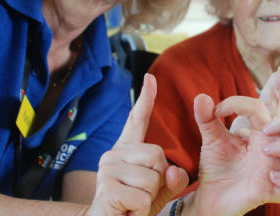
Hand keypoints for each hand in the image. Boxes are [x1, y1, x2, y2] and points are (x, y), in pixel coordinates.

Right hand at [88, 74, 188, 215]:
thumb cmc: (134, 207)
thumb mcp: (159, 191)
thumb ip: (173, 179)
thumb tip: (172, 171)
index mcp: (127, 150)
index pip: (137, 120)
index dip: (145, 99)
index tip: (151, 77)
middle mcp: (114, 154)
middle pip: (157, 154)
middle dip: (159, 179)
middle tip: (142, 194)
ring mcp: (107, 170)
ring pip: (152, 178)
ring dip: (150, 198)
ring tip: (134, 204)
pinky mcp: (106, 189)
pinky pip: (143, 196)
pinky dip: (142, 209)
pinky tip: (129, 211)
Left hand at [191, 67, 279, 215]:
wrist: (209, 196)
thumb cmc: (217, 165)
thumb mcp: (211, 138)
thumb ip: (207, 118)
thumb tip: (202, 97)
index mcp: (262, 131)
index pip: (276, 107)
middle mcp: (275, 149)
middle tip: (264, 127)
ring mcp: (277, 171)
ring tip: (264, 151)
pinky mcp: (274, 192)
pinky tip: (269, 178)